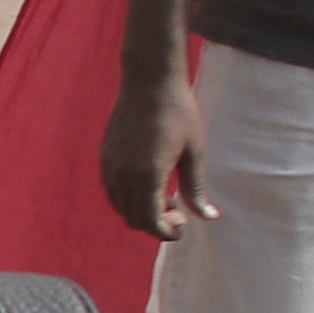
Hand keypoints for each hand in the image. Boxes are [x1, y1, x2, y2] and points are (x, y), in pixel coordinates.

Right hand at [101, 54, 211, 241]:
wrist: (150, 82)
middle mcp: (123, 174)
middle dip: (156, 223)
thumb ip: (196, 188)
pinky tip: (148, 182)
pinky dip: (129, 196)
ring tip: (165, 196)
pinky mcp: (105, 156)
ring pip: (120, 206)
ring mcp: (110, 165)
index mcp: (147, 174)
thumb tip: (208, 218)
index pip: (149, 220)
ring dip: (141, 210)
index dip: (166, 230)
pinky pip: (113, 189)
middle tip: (179, 211)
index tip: (183, 222)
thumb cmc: (178, 113)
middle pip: (132, 218)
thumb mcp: (194, 152)